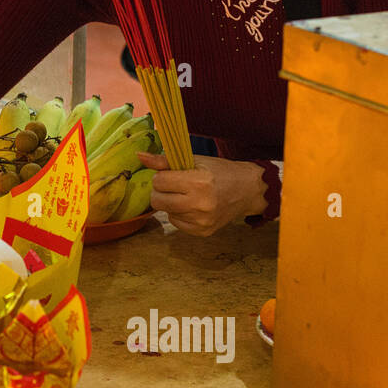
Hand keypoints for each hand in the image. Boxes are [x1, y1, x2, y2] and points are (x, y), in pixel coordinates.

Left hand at [136, 151, 267, 236]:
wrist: (248, 190)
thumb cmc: (220, 171)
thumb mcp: (195, 160)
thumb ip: (165, 160)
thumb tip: (140, 156)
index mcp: (198, 182)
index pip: (159, 182)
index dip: (162, 176)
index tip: (172, 174)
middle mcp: (200, 204)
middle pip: (157, 201)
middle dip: (161, 191)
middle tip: (174, 186)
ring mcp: (202, 221)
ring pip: (165, 212)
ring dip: (171, 203)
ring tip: (188, 195)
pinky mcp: (203, 232)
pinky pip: (176, 223)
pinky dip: (179, 214)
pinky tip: (193, 207)